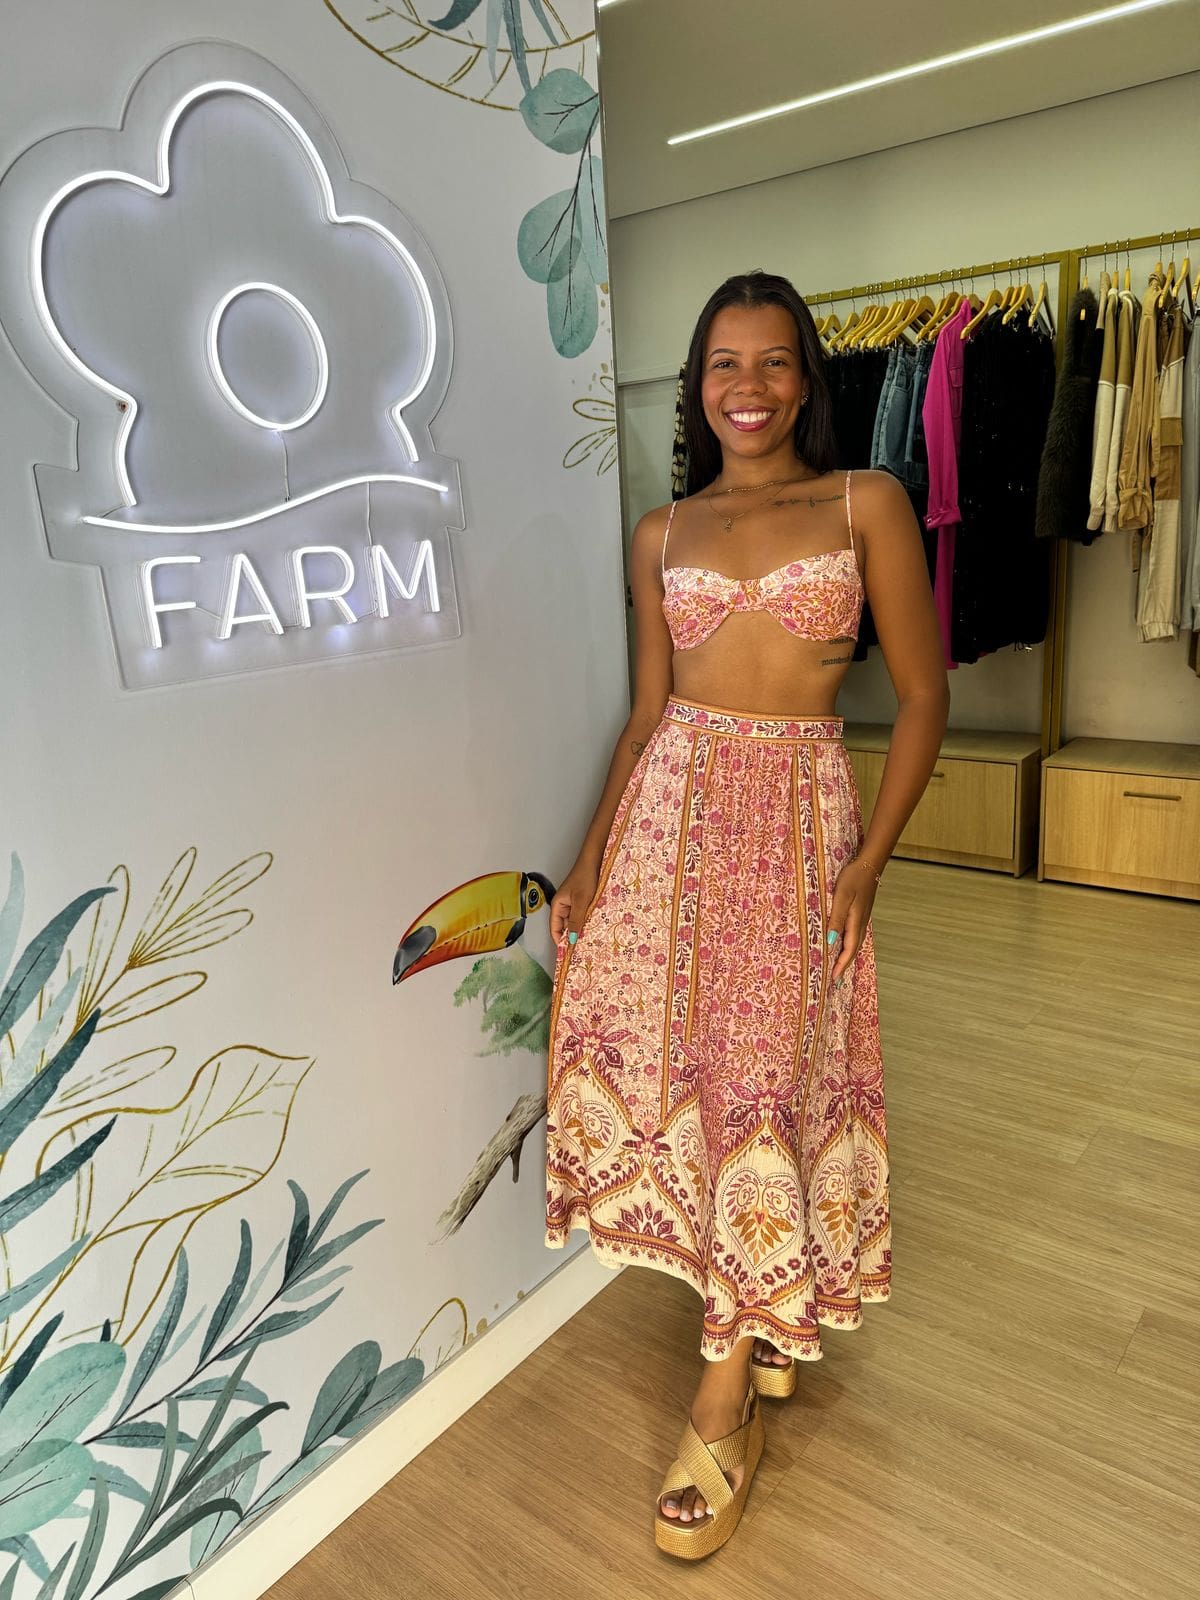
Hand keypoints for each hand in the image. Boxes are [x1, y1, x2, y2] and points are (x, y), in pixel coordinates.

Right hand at [549, 861, 599, 946]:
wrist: (594, 861)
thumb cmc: (585, 878)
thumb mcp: (581, 902)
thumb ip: (576, 921)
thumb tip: (571, 939)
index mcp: (557, 906)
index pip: (555, 928)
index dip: (560, 941)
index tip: (569, 952)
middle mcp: (563, 906)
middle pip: (564, 927)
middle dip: (571, 936)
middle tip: (582, 949)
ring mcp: (572, 903)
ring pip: (574, 921)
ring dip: (580, 929)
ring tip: (589, 941)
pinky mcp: (582, 901)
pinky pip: (581, 915)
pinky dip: (586, 922)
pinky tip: (594, 927)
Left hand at [827, 857, 879, 981]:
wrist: (868, 865)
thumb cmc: (853, 879)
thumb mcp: (841, 897)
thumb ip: (837, 919)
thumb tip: (832, 941)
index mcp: (855, 922)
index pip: (849, 949)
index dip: (841, 964)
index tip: (835, 978)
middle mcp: (860, 923)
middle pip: (853, 949)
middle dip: (844, 964)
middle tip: (836, 979)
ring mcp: (861, 918)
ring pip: (854, 942)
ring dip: (847, 955)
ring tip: (838, 966)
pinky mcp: (860, 913)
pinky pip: (854, 934)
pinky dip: (848, 944)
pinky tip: (843, 944)